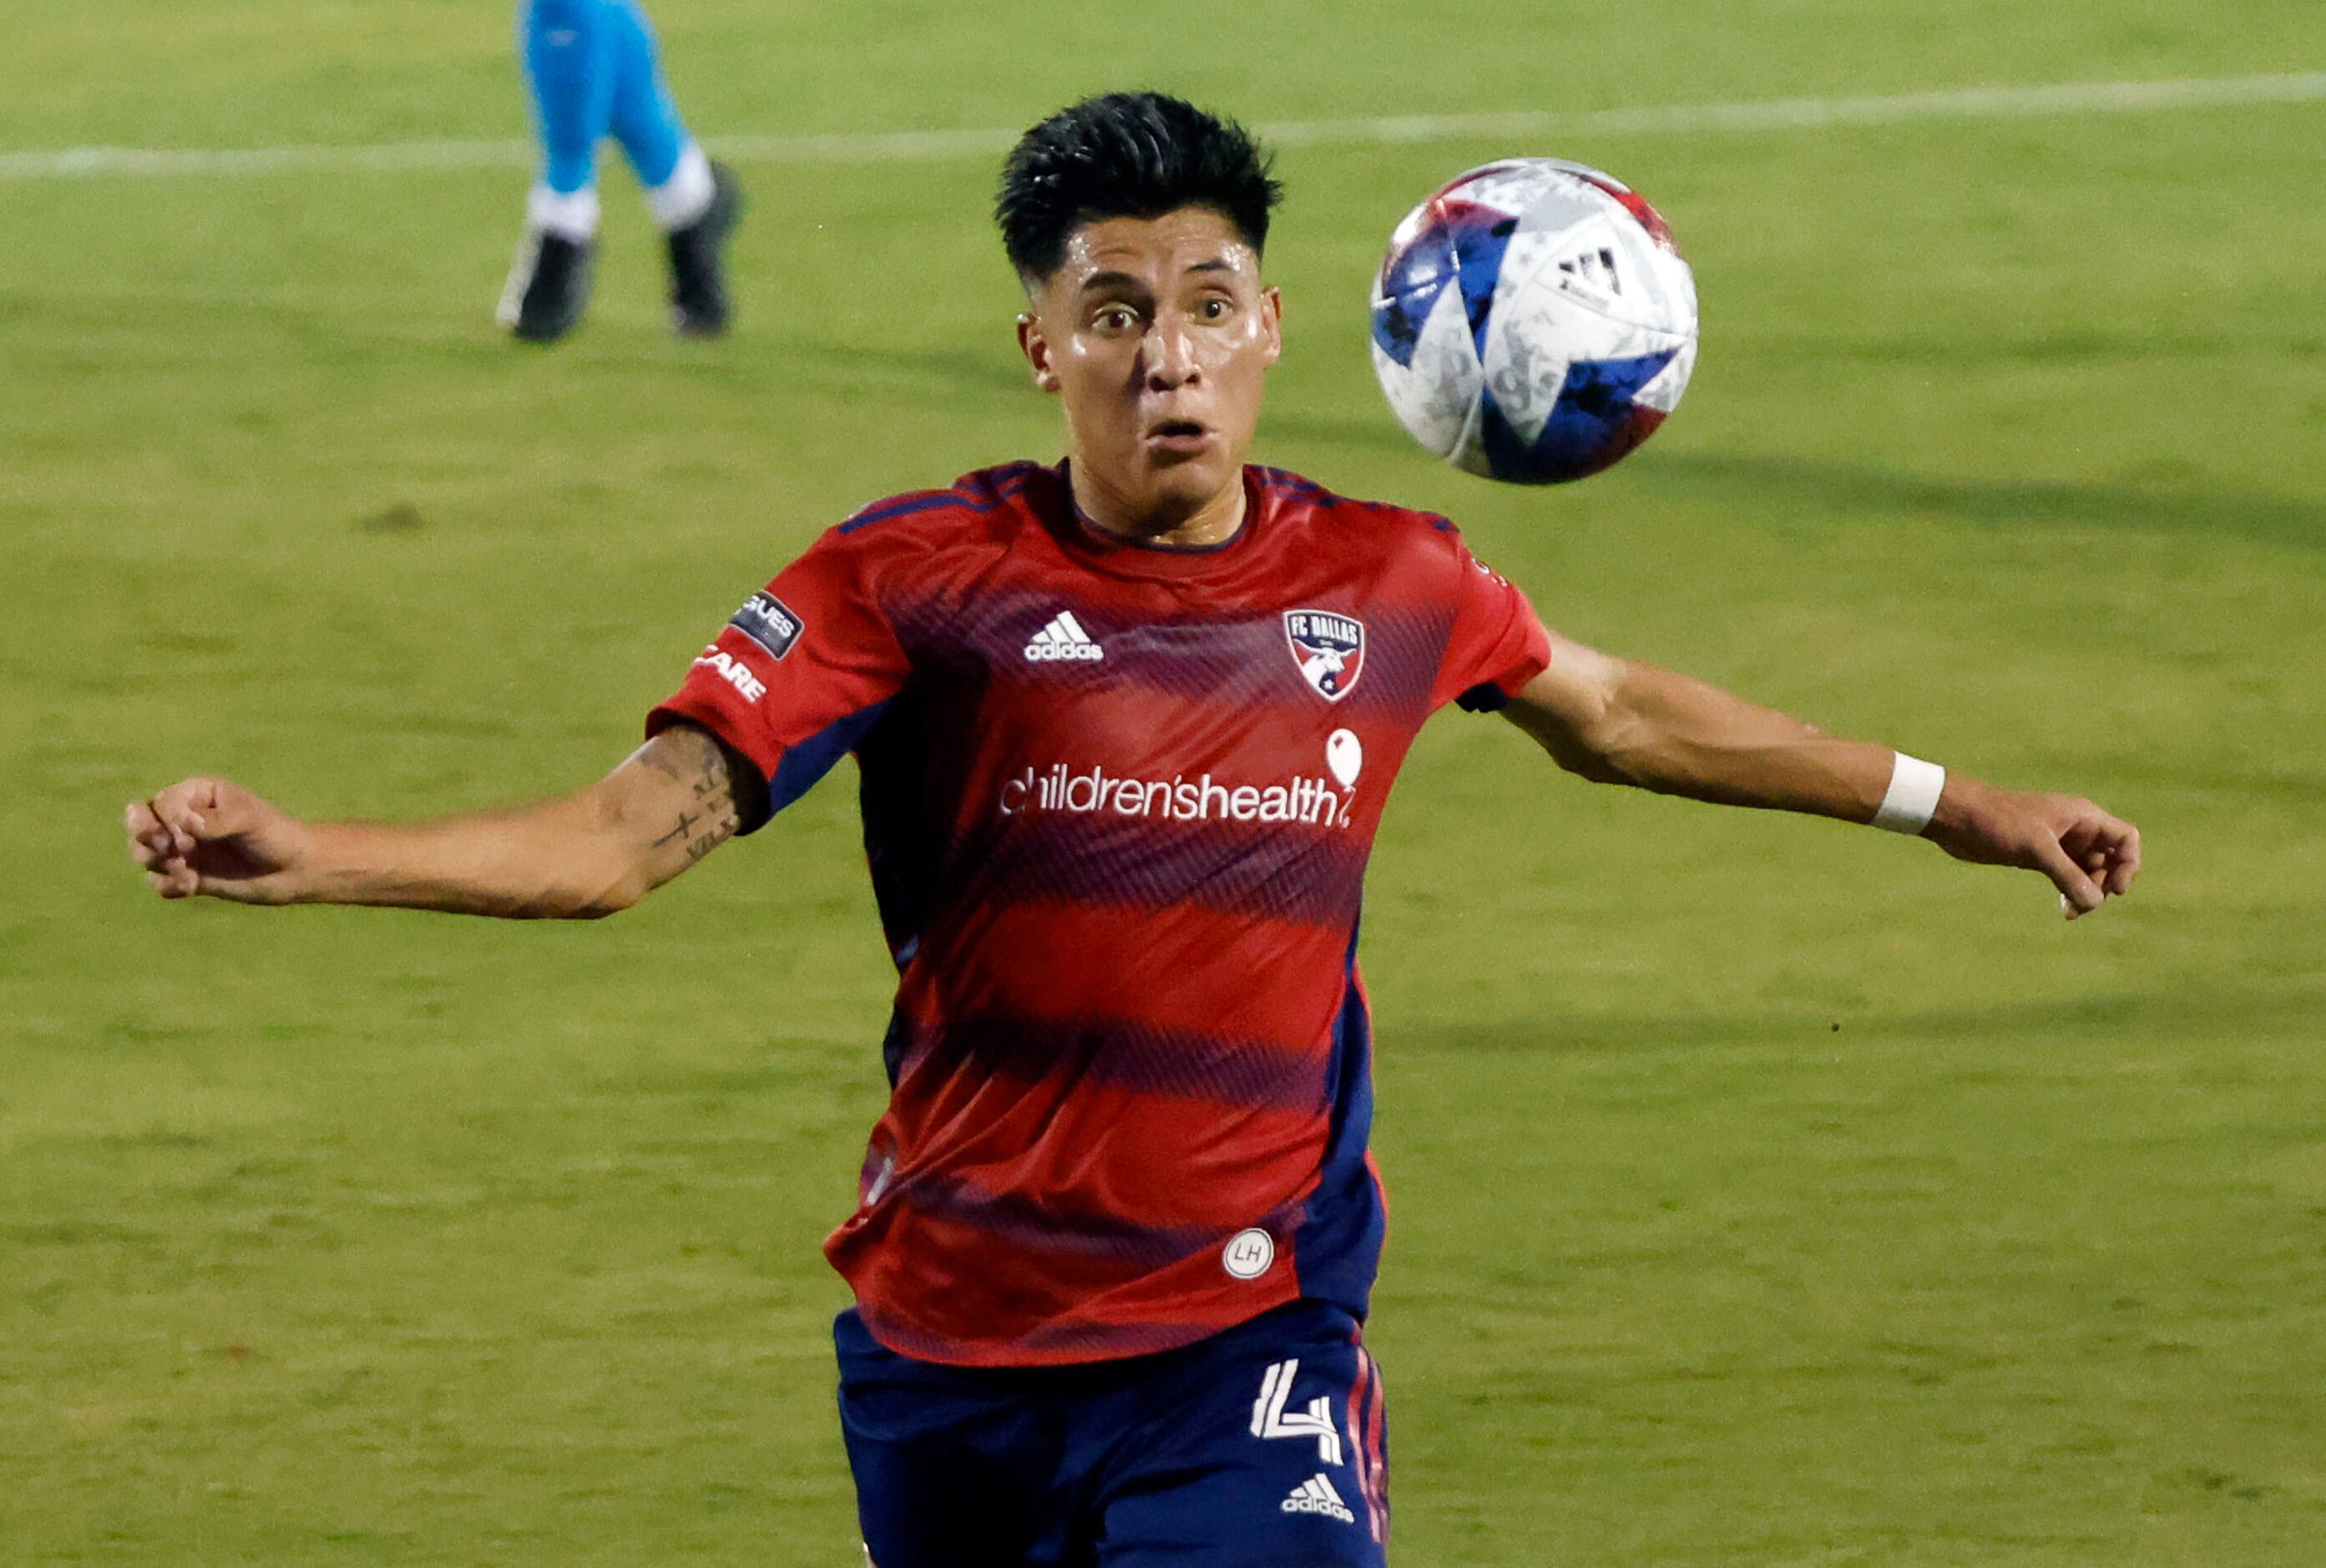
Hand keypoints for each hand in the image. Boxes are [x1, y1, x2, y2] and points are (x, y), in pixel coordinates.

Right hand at [126, 778, 312, 904]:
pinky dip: (168, 886)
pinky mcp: (188, 874)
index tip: (190, 839)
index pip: (160, 804)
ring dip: (157, 864)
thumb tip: (185, 821)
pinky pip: (158, 881)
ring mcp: (183, 848)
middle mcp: (183, 820)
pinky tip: (192, 887)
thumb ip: (216, 820)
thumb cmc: (274, 834)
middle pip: (139, 824)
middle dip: (147, 839)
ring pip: (143, 853)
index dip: (168, 824)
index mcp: (196, 795)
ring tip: (187, 873)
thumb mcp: (249, 820)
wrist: (294, 870)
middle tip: (171, 851)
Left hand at [1922, 776, 2141, 919]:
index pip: (2126, 838)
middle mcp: (2076, 829)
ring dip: (2086, 893)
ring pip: (2088, 872)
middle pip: (2110, 860)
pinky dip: (2070, 892)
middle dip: (2102, 885)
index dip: (2128, 865)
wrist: (1957, 817)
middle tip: (2083, 905)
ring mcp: (2058, 843)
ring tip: (2070, 912)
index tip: (2114, 889)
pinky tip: (2063, 907)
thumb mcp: (2036, 847)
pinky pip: (2067, 876)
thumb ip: (2067, 873)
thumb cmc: (1997, 821)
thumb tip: (2095, 902)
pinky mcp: (2039, 856)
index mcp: (2083, 817)